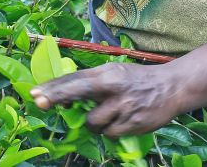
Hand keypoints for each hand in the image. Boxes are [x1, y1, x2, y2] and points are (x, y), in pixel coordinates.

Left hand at [30, 63, 184, 137]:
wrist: (171, 87)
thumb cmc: (136, 80)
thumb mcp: (114, 73)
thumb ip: (92, 83)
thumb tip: (64, 97)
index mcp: (107, 72)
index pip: (75, 78)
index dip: (53, 87)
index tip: (35, 92)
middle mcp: (113, 87)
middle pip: (78, 92)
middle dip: (56, 97)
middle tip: (39, 101)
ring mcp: (123, 106)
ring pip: (93, 122)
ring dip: (95, 123)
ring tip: (108, 114)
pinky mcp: (133, 124)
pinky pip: (109, 134)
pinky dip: (110, 130)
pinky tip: (121, 120)